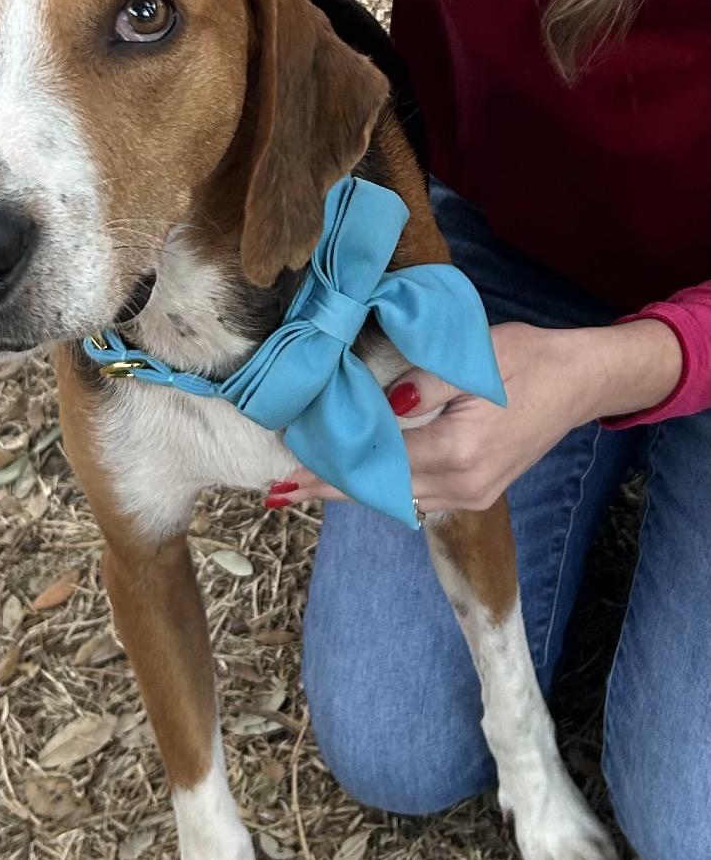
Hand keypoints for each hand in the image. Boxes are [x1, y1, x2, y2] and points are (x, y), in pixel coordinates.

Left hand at [265, 319, 681, 513]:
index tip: (286, 481)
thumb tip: (378, 408)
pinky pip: (417, 496)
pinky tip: (357, 480)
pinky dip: (383, 489)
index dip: (327, 473)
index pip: (374, 466)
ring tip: (307, 487)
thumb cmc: (525, 360)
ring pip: (397, 499)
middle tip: (280, 492)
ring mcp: (472, 495)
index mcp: (456, 452)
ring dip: (353, 492)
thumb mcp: (469, 360)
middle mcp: (462, 485)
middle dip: (329, 489)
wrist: (580, 381)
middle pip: (380, 492)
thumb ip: (418, 388)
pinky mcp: (478, 492)